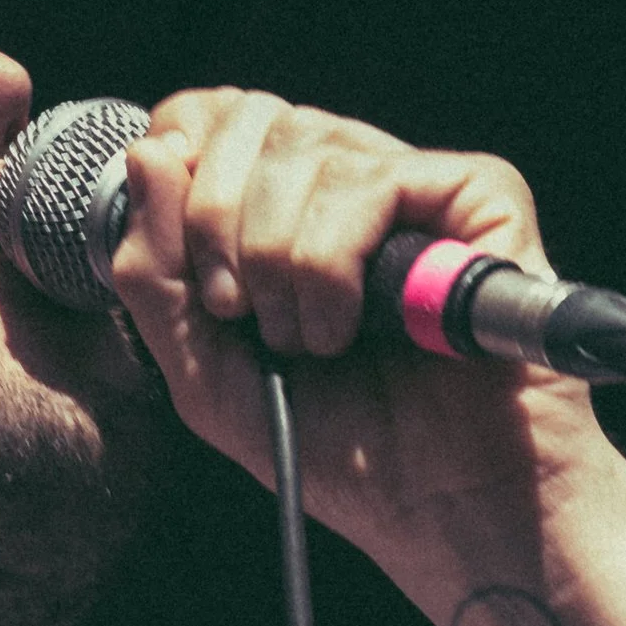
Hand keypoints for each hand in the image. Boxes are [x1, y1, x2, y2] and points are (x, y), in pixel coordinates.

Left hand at [106, 88, 625, 625]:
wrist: (443, 510)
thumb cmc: (337, 447)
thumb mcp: (203, 371)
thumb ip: (152, 271)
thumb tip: (146, 153)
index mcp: (283, 199)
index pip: (207, 114)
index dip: (178, 170)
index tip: (190, 270)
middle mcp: (349, 173)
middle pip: (246, 119)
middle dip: (218, 227)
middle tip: (245, 318)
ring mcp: (415, 181)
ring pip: (303, 153)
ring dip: (280, 267)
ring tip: (315, 342)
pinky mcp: (478, 196)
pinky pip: (370, 182)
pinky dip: (334, 265)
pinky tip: (355, 327)